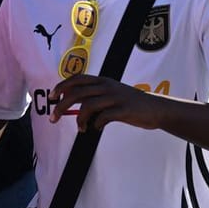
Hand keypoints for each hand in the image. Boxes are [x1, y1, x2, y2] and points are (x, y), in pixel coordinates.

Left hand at [49, 74, 166, 131]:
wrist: (156, 108)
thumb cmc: (131, 103)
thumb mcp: (112, 94)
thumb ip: (94, 96)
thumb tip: (71, 105)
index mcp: (104, 81)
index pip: (77, 78)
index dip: (62, 86)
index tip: (52, 97)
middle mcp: (108, 87)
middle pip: (77, 93)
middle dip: (61, 106)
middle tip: (54, 118)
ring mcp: (116, 98)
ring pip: (88, 106)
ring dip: (79, 119)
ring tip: (81, 128)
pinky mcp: (123, 110)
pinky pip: (103, 117)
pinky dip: (96, 124)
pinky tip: (97, 128)